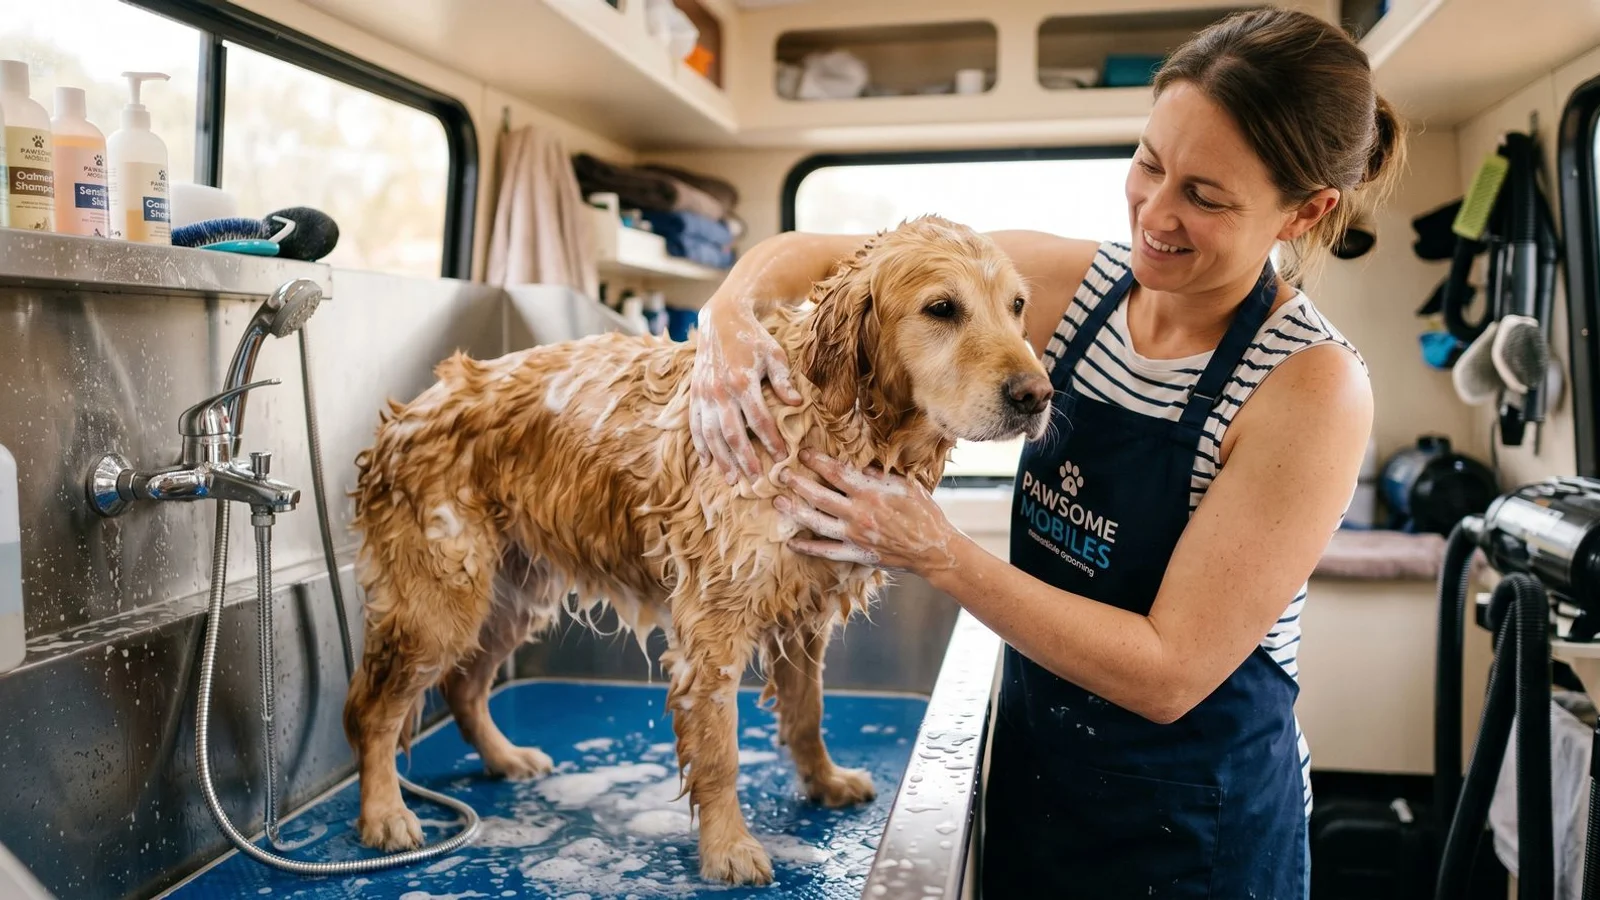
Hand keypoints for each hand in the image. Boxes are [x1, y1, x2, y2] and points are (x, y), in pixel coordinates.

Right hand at [689, 305, 803, 481]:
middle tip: (755, 479)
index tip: (781, 457)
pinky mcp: (695, 393)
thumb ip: (784, 380)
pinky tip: (707, 462)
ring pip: (711, 434)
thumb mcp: (775, 355)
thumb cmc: (754, 338)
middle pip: (733, 433)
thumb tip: (797, 403)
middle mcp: (720, 391)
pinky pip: (695, 424)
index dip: (771, 441)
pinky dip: (700, 445)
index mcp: (743, 381)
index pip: (759, 420)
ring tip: (731, 479)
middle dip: (744, 458)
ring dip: (721, 459)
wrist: (722, 319)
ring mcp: (704, 393)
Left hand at [774, 449, 959, 575]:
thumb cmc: (924, 514)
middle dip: (797, 483)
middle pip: (819, 496)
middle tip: (780, 475)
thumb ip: (880, 475)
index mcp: (870, 493)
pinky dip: (807, 547)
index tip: (802, 453)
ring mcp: (855, 536)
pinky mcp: (856, 554)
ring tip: (778, 502)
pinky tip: (792, 541)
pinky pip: (826, 551)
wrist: (934, 549)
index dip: (816, 461)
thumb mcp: (906, 486)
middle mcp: (858, 514)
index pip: (836, 472)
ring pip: (816, 522)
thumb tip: (858, 465)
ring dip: (795, 511)